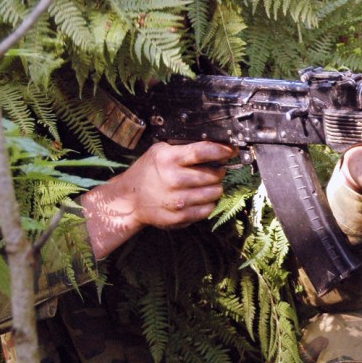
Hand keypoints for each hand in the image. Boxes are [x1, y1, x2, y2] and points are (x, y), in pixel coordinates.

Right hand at [82, 141, 237, 258]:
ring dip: (215, 188)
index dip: (222, 150)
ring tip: (206, 184)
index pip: (203, 152)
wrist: (130, 200)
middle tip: (215, 170)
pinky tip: (200, 197)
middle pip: (213, 175)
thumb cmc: (147, 172)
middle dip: (219, 172)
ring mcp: (178, 200)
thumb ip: (184, 147)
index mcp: (169, 159)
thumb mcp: (160, 151)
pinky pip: (208, 209)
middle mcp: (174, 180)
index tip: (231, 151)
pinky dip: (208, 202)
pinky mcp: (181, 217)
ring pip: (214, 193)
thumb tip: (215, 146)